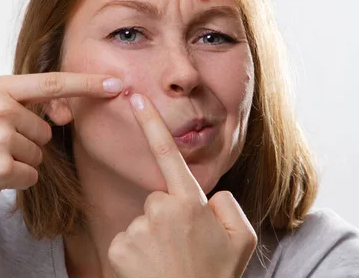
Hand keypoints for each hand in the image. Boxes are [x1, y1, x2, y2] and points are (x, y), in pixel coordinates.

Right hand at [0, 72, 122, 213]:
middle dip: (27, 141)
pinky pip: (31, 175)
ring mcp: (0, 137)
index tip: (117, 84)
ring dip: (20, 160)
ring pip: (39, 154)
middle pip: (45, 130)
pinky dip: (16, 178)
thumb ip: (14, 98)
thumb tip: (58, 105)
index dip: (87, 84)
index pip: (52, 83)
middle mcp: (0, 108)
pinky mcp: (1, 167)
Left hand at [107, 93, 256, 277]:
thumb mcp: (241, 238)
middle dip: (169, 216)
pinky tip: (151, 268)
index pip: (168, 154)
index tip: (136, 99)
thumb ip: (228, 205)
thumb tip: (209, 196)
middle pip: (158, 199)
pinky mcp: (118, 247)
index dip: (151, 123)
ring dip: (154, 237)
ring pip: (143, 221)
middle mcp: (159, 210)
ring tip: (170, 261)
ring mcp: (136, 229)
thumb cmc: (215, 276)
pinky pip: (127, 240)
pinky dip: (137, 253)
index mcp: (190, 202)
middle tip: (185, 246)